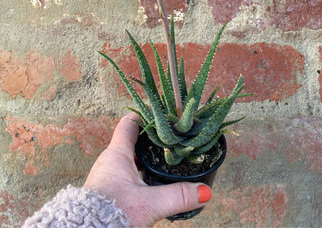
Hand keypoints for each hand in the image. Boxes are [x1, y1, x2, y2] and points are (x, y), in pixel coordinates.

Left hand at [84, 113, 211, 226]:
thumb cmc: (110, 214)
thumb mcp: (148, 204)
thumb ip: (177, 196)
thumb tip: (204, 191)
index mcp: (117, 154)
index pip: (129, 122)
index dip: (145, 115)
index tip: (162, 114)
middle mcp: (111, 160)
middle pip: (134, 139)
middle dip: (153, 138)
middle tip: (171, 138)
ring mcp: (110, 173)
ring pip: (132, 156)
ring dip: (148, 155)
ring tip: (167, 156)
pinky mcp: (110, 187)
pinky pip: (129, 171)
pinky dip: (143, 169)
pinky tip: (154, 179)